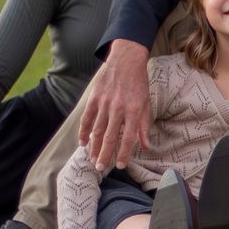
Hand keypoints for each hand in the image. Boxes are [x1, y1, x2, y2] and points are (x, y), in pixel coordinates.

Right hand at [81, 40, 150, 168]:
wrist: (126, 60)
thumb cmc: (138, 83)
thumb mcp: (146, 103)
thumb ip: (143, 126)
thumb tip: (145, 146)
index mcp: (133, 111)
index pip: (128, 138)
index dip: (124, 154)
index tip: (119, 165)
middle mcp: (118, 108)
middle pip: (110, 137)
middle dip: (105, 155)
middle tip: (100, 168)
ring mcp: (105, 102)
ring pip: (97, 130)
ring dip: (94, 147)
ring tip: (92, 159)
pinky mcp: (94, 97)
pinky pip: (87, 118)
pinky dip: (83, 131)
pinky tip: (82, 143)